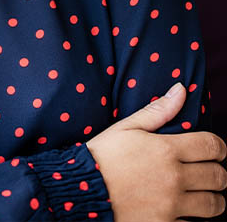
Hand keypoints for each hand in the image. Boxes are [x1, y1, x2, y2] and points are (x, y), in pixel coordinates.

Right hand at [87, 82, 226, 220]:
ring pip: (213, 204)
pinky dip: (196, 218)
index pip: (211, 146)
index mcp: (166, 149)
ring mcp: (172, 204)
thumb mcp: (126, 127)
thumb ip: (158, 110)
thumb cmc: (103, 155)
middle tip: (207, 171)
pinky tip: (185, 209)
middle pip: (217, 176)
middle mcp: (174, 177)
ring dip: (213, 197)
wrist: (84, 189)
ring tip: (202, 193)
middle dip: (217, 172)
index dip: (219, 147)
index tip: (215, 150)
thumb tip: (181, 89)